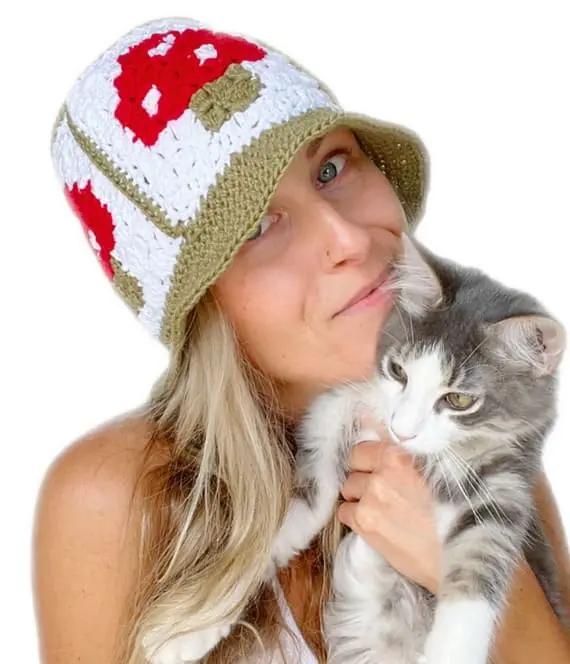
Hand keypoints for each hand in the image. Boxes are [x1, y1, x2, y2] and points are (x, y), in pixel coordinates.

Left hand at [337, 427, 442, 594]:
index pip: (365, 444)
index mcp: (402, 455)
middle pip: (353, 463)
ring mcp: (372, 495)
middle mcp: (384, 471)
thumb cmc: (450, 515)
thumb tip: (367, 416)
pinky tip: (377, 525)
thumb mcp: (432, 472)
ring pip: (347, 488)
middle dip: (361, 474)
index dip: (370, 458)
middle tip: (381, 490)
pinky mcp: (364, 520)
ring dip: (358, 497)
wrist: (455, 559)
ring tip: (382, 510)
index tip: (375, 467)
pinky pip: (344, 511)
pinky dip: (355, 518)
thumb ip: (402, 449)